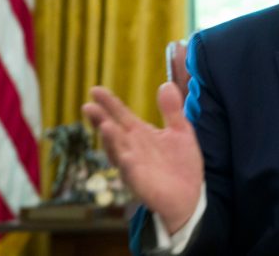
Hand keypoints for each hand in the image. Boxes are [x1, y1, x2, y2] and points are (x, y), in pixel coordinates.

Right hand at [82, 83, 203, 233]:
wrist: (189, 195)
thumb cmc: (180, 163)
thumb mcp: (180, 131)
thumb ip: (172, 110)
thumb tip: (166, 84)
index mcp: (140, 134)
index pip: (121, 115)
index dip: (109, 103)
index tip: (95, 90)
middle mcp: (132, 149)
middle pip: (113, 132)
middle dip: (101, 120)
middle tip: (88, 107)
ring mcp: (134, 166)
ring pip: (118, 152)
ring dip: (111, 141)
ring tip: (105, 126)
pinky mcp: (141, 184)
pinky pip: (132, 174)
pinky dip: (128, 165)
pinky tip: (126, 156)